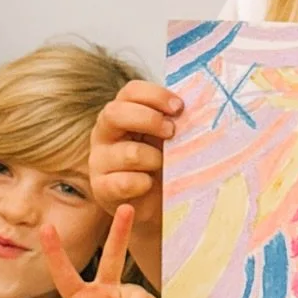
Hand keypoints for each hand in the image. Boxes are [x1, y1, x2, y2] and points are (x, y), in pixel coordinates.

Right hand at [91, 79, 181, 220]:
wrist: (156, 205)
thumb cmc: (164, 165)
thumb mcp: (170, 138)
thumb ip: (175, 121)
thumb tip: (198, 106)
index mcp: (122, 113)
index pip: (131, 92)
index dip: (155, 95)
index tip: (179, 107)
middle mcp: (104, 133)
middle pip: (115, 112)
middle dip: (150, 120)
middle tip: (172, 132)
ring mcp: (99, 160)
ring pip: (129, 153)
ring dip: (154, 159)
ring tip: (164, 166)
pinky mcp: (101, 187)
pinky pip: (124, 182)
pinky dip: (143, 184)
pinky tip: (149, 185)